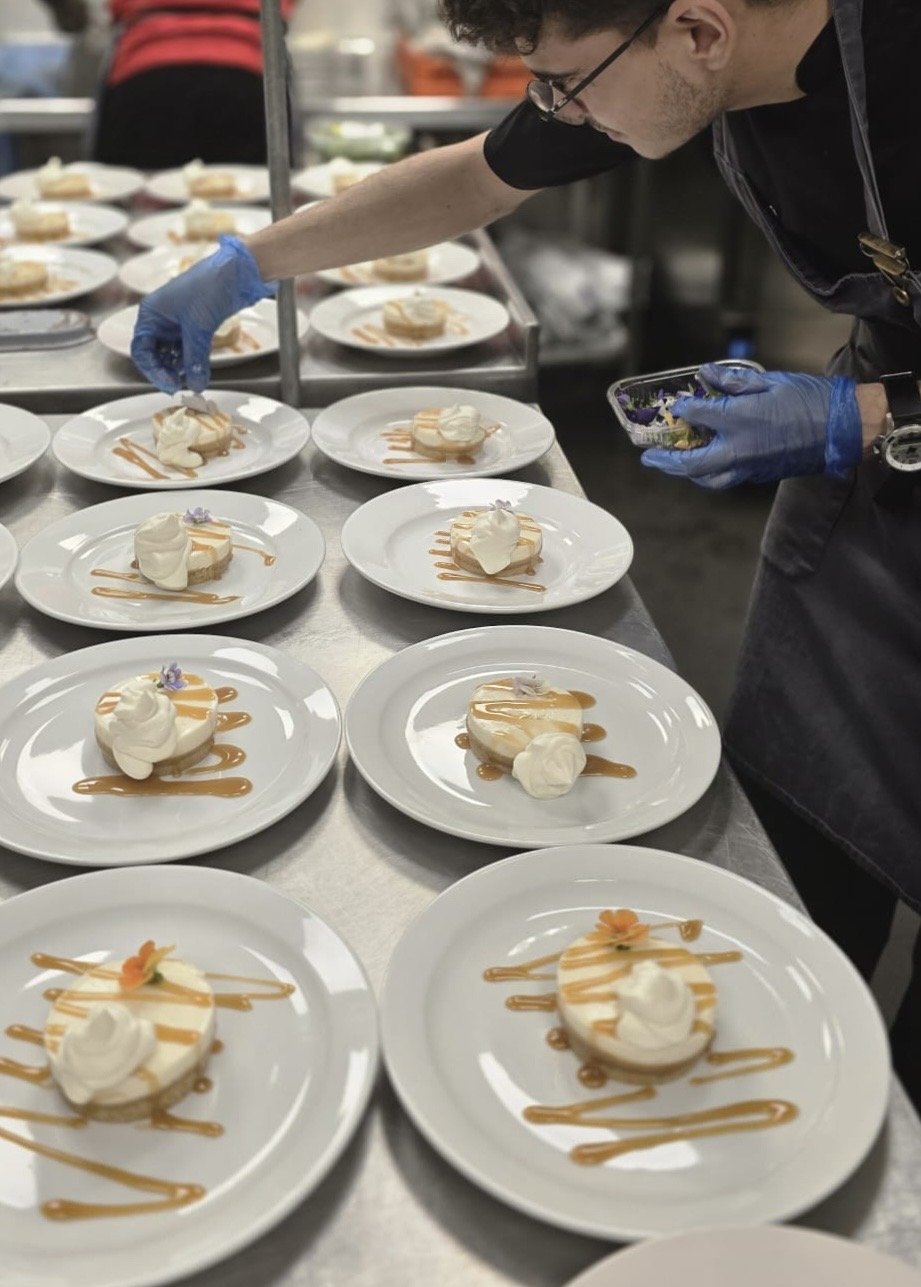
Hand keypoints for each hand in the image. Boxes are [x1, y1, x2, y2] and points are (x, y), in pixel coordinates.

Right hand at [130, 236, 274, 392]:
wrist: (237, 273)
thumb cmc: (210, 287)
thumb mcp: (198, 327)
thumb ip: (194, 360)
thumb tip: (194, 385)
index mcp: (151, 313)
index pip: (141, 350)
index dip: (153, 370)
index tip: (169, 385)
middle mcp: (161, 319)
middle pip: (155, 354)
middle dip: (166, 371)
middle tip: (181, 386)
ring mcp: (177, 323)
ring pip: (172, 354)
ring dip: (180, 369)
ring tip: (192, 380)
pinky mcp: (194, 326)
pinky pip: (187, 350)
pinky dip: (192, 362)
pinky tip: (199, 372)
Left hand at [640, 364, 862, 488]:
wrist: (842, 428)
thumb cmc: (810, 400)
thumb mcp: (769, 381)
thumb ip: (733, 382)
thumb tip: (705, 376)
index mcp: (739, 420)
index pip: (697, 416)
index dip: (683, 410)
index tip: (676, 406)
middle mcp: (739, 449)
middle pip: (691, 462)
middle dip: (666, 461)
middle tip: (649, 456)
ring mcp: (749, 466)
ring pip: (707, 478)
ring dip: (685, 473)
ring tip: (672, 464)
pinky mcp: (759, 475)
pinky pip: (725, 479)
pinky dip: (708, 475)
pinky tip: (703, 464)